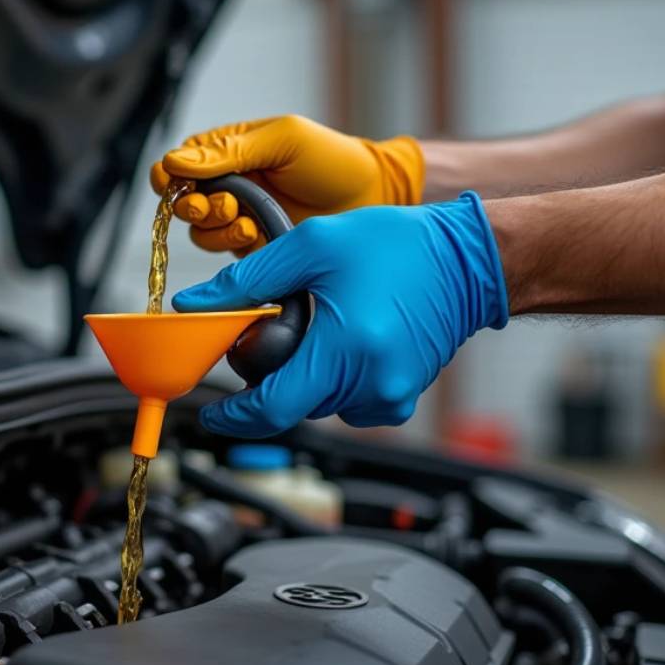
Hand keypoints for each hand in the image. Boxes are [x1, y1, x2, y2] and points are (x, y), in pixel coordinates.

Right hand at [149, 115, 423, 254]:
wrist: (371, 197)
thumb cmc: (330, 159)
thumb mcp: (281, 140)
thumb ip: (229, 152)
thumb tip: (174, 161)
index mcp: (228, 152)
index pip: (178, 163)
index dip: (168, 176)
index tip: (174, 184)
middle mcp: (228, 186)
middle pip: (183, 202)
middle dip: (194, 206)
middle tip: (223, 205)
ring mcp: (239, 218)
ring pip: (200, 232)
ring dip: (216, 228)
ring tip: (245, 219)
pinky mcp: (254, 248)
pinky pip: (225, 254)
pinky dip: (233, 245)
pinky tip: (256, 233)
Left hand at [171, 192, 507, 435]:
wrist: (469, 260)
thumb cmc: (396, 246)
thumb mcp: (313, 246)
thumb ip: (248, 279)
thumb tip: (194, 305)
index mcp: (346, 351)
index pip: (273, 409)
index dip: (235, 417)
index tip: (212, 413)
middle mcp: (371, 385)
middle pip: (293, 405)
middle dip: (272, 379)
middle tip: (268, 337)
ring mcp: (391, 398)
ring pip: (319, 404)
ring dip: (305, 376)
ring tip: (319, 328)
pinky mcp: (402, 400)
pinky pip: (348, 403)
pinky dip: (334, 380)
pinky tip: (346, 341)